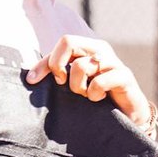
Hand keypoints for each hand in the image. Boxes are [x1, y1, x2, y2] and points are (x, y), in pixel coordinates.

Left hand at [27, 35, 151, 127]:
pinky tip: (99, 99)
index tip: (35, 81)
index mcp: (88, 48)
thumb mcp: (73, 83)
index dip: (46, 62)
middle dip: (58, 66)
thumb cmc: (98, 96)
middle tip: (62, 84)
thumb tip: (29, 77)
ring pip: (82, 64)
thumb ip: (56, 73)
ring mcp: (114, 62)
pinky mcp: (125, 76)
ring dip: (77, 86)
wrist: (128, 115)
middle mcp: (101, 50)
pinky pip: (100, 82)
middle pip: (69, 41)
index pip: (63, 42)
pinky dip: (94, 94)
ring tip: (85, 95)